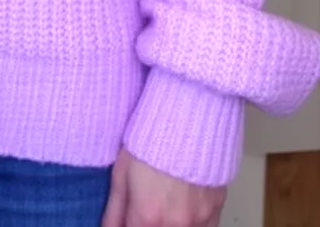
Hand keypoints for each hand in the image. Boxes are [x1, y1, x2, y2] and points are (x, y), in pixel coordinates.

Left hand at [101, 147, 226, 225]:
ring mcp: (199, 218)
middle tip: (148, 207)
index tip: (131, 217)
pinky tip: (184, 207)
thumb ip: (115, 209)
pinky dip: (193, 223)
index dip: (129, 225)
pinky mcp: (217, 208)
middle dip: (150, 222)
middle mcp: (175, 224)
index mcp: (148, 217)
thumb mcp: (122, 171)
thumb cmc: (152, 137)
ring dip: (170, 223)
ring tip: (165, 203)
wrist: (189, 116)